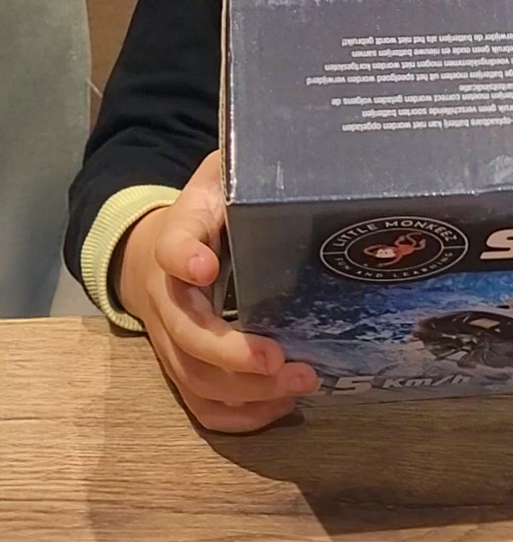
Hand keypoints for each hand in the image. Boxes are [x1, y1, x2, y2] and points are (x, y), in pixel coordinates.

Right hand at [117, 150, 317, 431]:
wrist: (154, 249)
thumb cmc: (205, 208)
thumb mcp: (219, 176)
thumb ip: (244, 169)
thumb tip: (300, 154)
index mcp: (176, 235)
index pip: (172, 244)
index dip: (185, 257)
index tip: (207, 265)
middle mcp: (167, 295)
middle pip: (186, 334)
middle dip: (232, 353)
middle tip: (281, 358)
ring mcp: (171, 338)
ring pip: (195, 378)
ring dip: (247, 390)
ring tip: (301, 382)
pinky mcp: (184, 367)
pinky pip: (202, 404)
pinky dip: (240, 414)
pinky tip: (280, 405)